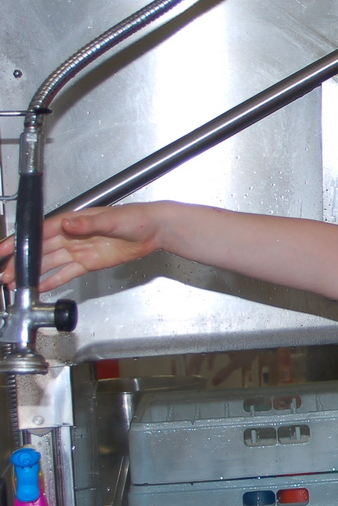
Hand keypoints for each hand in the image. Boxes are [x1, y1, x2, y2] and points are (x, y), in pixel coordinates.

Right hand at [0, 204, 162, 291]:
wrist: (153, 230)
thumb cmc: (135, 218)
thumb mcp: (111, 219)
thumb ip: (88, 223)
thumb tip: (68, 222)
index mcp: (73, 221)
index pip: (39, 232)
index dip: (20, 241)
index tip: (3, 249)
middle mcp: (72, 235)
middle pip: (39, 250)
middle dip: (20, 262)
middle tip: (5, 274)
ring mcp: (79, 249)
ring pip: (49, 263)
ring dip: (32, 273)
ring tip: (15, 284)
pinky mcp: (89, 262)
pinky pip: (66, 272)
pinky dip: (53, 280)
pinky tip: (40, 287)